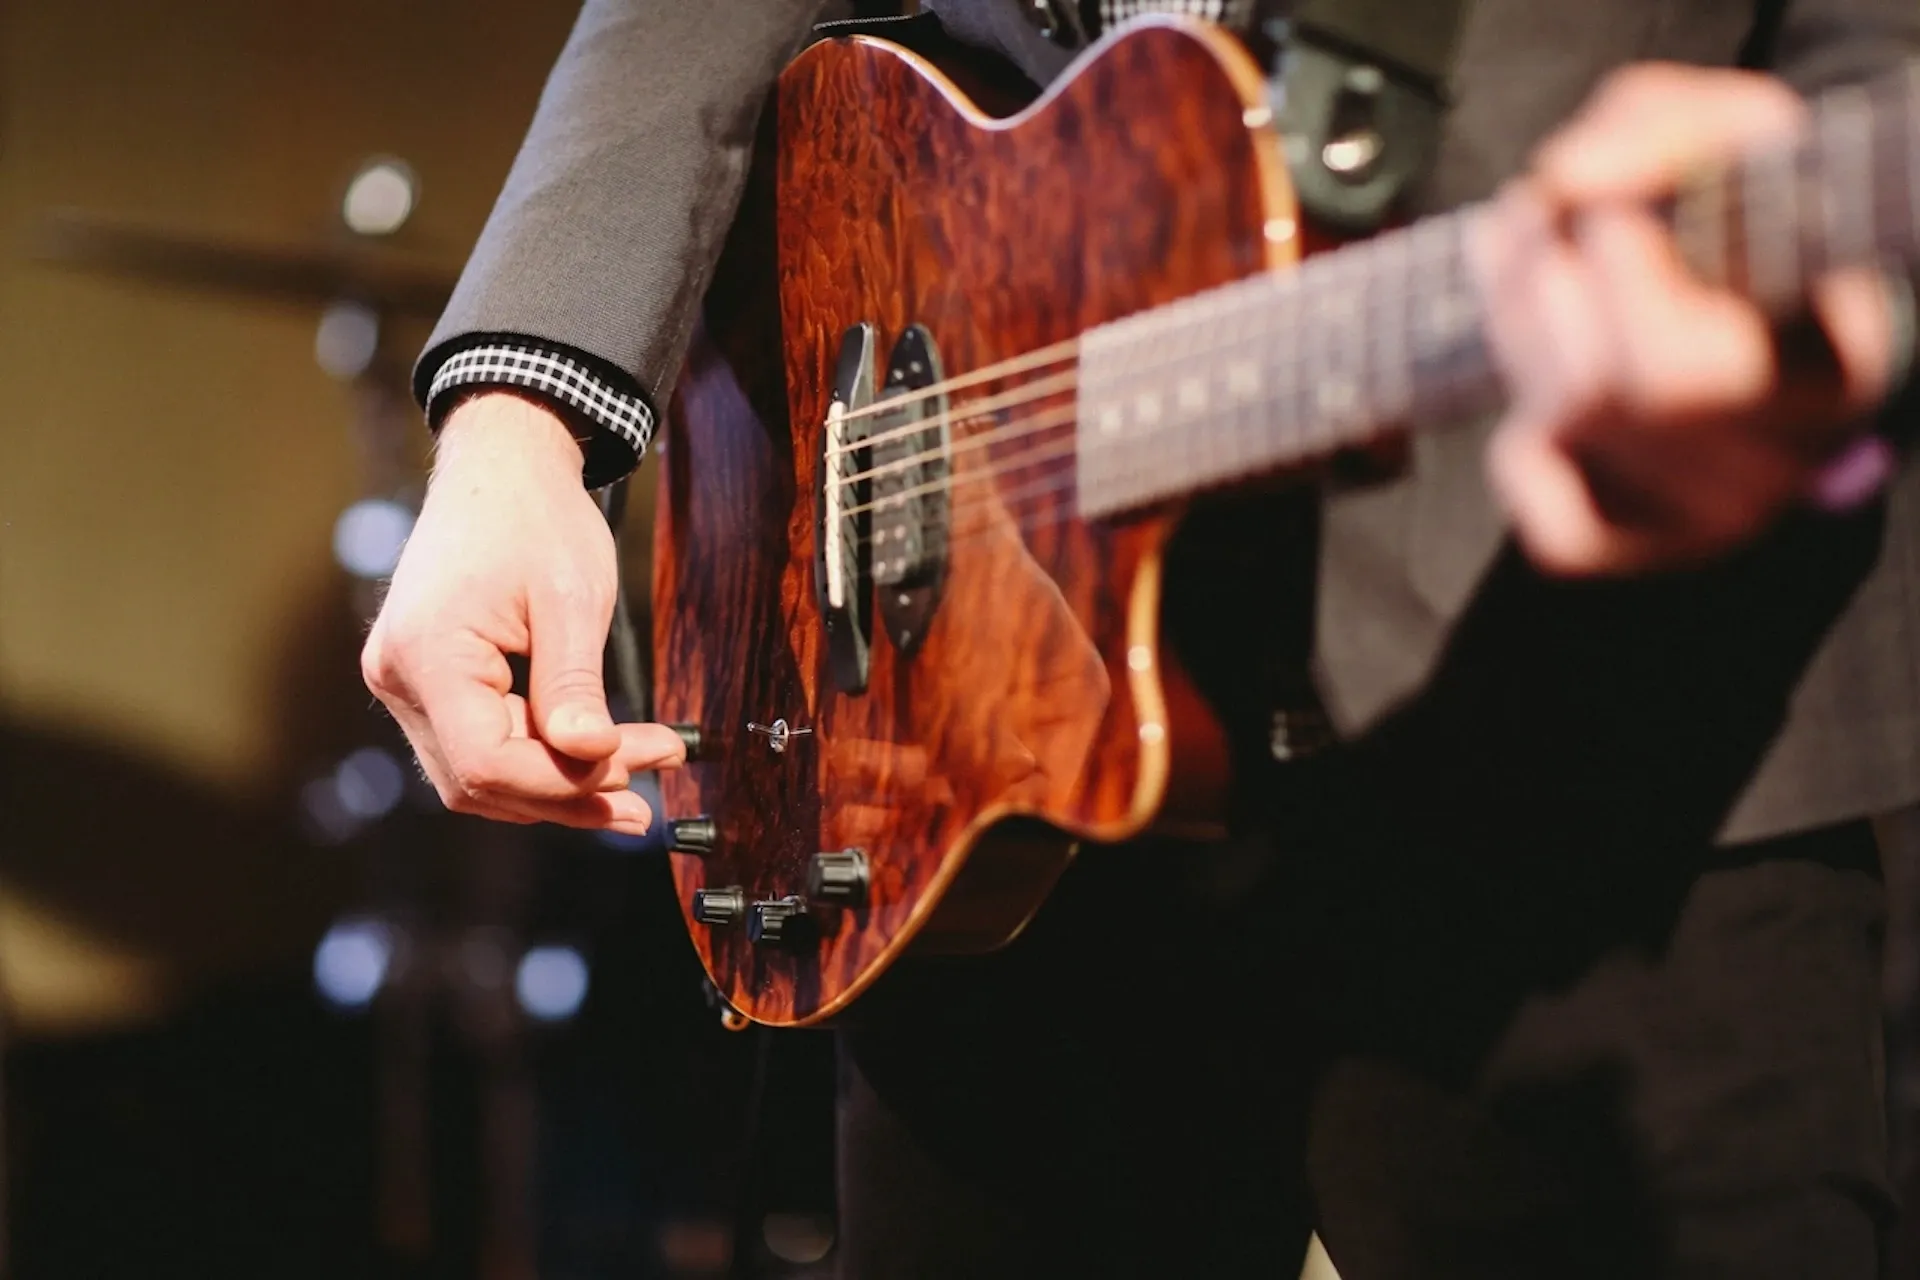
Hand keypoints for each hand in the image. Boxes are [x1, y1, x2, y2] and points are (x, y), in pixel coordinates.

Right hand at [361, 393, 683, 832]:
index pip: (488, 764)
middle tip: (646, 795)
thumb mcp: (572, 600)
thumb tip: (593, 759)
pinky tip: (589, 759)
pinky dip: (534, 758)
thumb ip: (575, 685)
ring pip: (477, 774)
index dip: (565, 783)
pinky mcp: (425, 681)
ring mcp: (404, 681)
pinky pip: (476, 744)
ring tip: (631, 784)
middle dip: (568, 793)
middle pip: (479, 781)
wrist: (501, 465)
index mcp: (427, 655)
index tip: (640, 765)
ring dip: (554, 786)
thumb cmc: (535, 517)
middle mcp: (399, 677)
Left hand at [1471, 63, 1904, 576]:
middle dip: (1548, 287)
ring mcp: (1718, 515)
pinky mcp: (1639, 548)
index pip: (1696, 369)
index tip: (1605, 214)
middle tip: (1539, 223)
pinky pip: (1547, 515)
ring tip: (1535, 269)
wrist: (1732, 283)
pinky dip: (1523, 451)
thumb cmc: (1735, 207)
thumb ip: (1651, 131)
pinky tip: (1549, 394)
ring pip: (1572, 428)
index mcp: (1843, 363)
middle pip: (1615, 393)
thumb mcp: (1718, 131)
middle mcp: (1793, 457)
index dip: (1624, 276)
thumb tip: (1566, 183)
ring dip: (1522, 330)